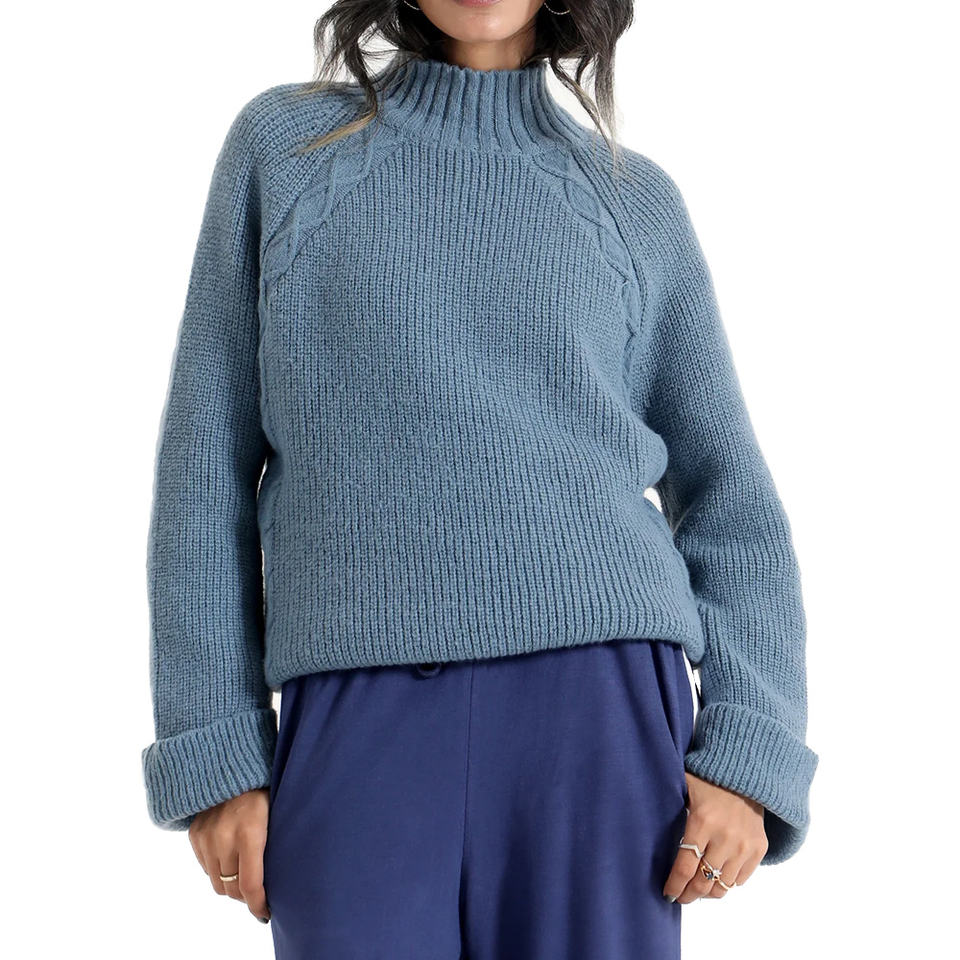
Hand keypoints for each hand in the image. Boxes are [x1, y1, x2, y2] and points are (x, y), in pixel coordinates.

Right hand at [189, 788, 270, 921]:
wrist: (235, 765)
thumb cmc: (266, 791)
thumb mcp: (278, 816)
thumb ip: (274, 848)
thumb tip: (278, 881)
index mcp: (250, 833)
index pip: (250, 885)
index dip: (258, 905)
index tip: (266, 912)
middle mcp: (224, 837)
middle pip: (232, 889)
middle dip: (246, 897)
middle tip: (258, 894)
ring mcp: (206, 836)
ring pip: (217, 882)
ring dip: (231, 885)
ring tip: (245, 877)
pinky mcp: (194, 834)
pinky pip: (206, 867)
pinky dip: (218, 870)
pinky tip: (231, 859)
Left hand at [662, 773, 767, 903]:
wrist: (745, 772)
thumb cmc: (707, 779)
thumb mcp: (682, 788)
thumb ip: (667, 808)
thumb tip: (642, 825)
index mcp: (702, 822)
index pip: (685, 868)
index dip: (675, 886)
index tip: (668, 893)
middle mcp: (725, 837)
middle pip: (703, 883)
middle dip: (689, 895)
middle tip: (680, 896)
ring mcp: (744, 845)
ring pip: (723, 886)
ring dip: (708, 892)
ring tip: (697, 888)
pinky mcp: (759, 848)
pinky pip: (740, 879)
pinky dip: (726, 881)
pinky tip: (715, 876)